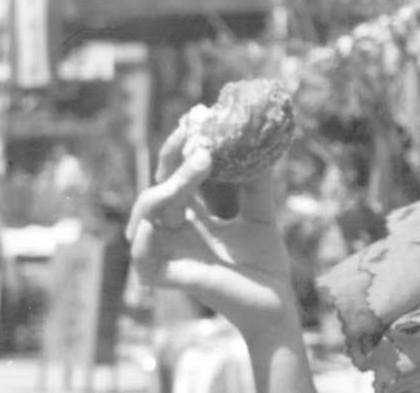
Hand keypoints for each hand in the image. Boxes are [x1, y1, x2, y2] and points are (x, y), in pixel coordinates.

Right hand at [127, 126, 297, 329]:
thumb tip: (257, 140)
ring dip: (174, 180)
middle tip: (199, 128)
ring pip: (150, 206)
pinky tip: (177, 200)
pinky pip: (144, 246)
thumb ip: (254, 182)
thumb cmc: (264, 265)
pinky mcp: (159, 273)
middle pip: (161, 182)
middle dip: (176, 151)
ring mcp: (162, 250)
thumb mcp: (260, 215)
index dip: (185, 145)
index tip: (201, 114)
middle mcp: (171, 230)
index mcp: (190, 216)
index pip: (179, 174)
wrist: (275, 305)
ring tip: (204, 158)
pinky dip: (155, 221)